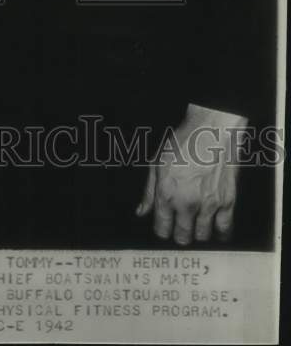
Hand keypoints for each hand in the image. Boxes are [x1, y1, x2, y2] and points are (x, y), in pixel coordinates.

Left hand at [136, 104, 245, 244]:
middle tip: (180, 229)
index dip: (162, 231)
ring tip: (196, 226)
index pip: (162, 229)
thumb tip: (142, 212)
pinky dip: (219, 233)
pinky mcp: (227, 203)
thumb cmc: (183, 143)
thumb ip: (149, 192)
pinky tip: (215, 229)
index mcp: (166, 194)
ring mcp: (208, 205)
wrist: (211, 132)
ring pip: (202, 236)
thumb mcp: (156, 163)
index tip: (165, 228)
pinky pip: (224, 230)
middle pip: (182, 238)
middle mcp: (186, 204)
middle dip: (180, 236)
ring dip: (198, 234)